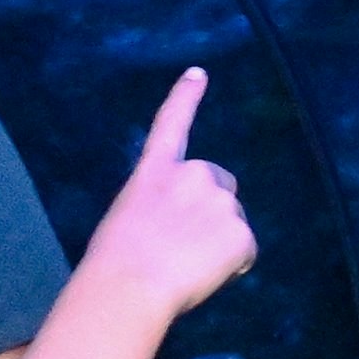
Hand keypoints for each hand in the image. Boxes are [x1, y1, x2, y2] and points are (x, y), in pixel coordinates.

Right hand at [76, 67, 253, 315]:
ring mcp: (221, 201)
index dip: (186, 97)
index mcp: (156, 170)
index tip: (199, 73)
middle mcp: (194, 174)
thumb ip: (160, 208)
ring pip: (232, 224)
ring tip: (185, 266)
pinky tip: (202, 276)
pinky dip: (231, 268)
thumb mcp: (128, 217)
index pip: (171, 124)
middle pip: (221, 187)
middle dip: (212, 210)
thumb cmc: (115, 263)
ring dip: (218, 243)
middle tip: (184, 245)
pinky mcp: (241, 233)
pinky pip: (244, 255)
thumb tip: (182, 232)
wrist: (130, 285)